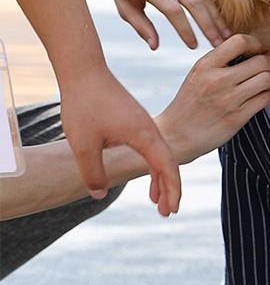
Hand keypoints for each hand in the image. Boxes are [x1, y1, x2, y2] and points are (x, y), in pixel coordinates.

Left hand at [59, 67, 180, 215]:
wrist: (84, 71)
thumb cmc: (84, 104)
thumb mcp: (82, 144)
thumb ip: (93, 172)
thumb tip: (99, 194)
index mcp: (144, 135)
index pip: (166, 167)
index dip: (172, 190)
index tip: (172, 210)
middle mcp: (150, 130)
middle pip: (169, 164)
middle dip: (170, 189)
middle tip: (167, 213)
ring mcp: (144, 126)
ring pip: (160, 157)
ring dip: (161, 180)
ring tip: (158, 202)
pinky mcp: (136, 123)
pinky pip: (151, 149)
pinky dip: (152, 166)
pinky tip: (146, 177)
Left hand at [101, 0, 229, 48]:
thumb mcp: (122, 2)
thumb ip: (139, 25)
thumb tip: (155, 47)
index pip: (172, 9)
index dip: (185, 29)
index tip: (193, 46)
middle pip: (194, 1)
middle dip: (209, 25)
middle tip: (220, 44)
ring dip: (216, 15)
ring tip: (225, 34)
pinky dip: (212, 1)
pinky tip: (219, 18)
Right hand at [157, 34, 269, 162]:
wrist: (175, 136)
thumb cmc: (189, 104)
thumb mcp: (197, 75)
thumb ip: (219, 62)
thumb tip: (247, 50)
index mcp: (206, 65)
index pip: (239, 41)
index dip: (256, 44)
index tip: (260, 51)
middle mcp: (217, 80)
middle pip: (261, 61)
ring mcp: (228, 99)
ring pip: (268, 79)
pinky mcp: (237, 117)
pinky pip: (266, 99)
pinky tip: (269, 96)